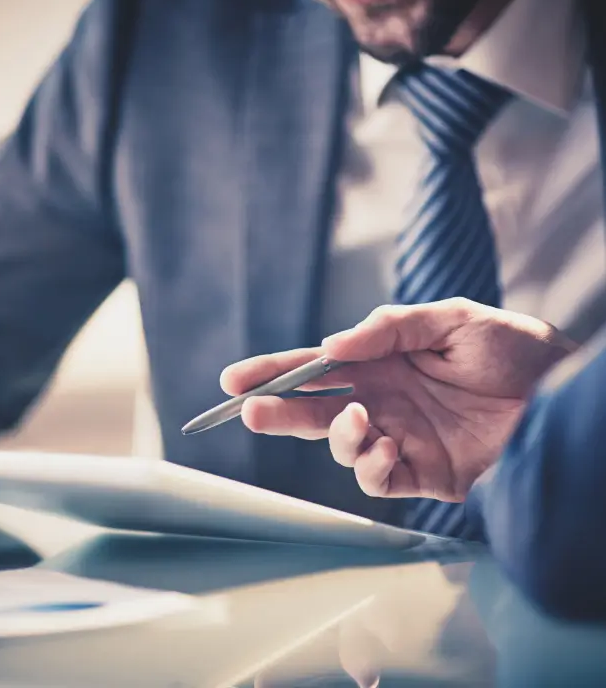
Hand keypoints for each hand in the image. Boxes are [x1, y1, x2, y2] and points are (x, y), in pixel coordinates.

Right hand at [221, 299, 575, 501]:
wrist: (563, 395)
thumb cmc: (513, 348)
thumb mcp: (451, 319)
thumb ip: (390, 328)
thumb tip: (332, 346)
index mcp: (382, 362)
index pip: (317, 367)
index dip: (276, 371)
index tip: (235, 379)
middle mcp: (383, 400)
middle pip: (315, 410)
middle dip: (278, 411)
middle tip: (249, 411)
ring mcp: (400, 437)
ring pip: (342, 447)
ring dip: (337, 437)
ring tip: (359, 419)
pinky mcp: (422, 473)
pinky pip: (379, 479)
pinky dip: (372, 467)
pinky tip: (387, 447)